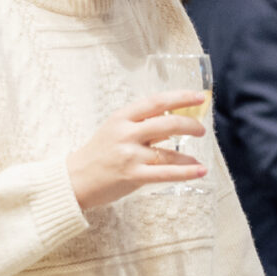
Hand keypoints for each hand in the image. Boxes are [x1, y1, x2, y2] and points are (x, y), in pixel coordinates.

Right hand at [65, 92, 207, 212]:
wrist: (75, 179)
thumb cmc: (98, 153)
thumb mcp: (115, 128)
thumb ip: (140, 123)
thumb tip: (171, 117)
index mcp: (122, 117)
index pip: (156, 102)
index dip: (180, 97)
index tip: (198, 96)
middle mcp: (126, 133)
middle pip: (167, 123)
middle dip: (189, 125)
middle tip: (201, 130)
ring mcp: (129, 155)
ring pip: (168, 152)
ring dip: (188, 156)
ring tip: (198, 160)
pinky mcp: (133, 175)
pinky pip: (166, 173)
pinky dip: (186, 172)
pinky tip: (199, 171)